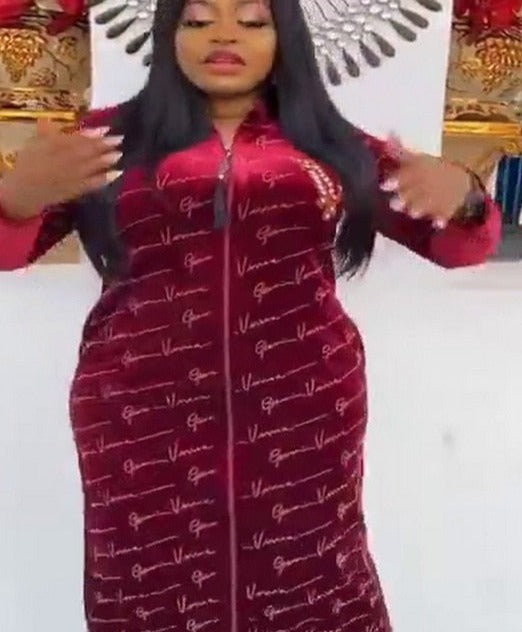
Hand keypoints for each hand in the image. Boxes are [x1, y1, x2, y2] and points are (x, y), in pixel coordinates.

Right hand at [0, 119, 122, 220]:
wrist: (24, 190)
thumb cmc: (30, 163)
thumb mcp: (35, 143)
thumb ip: (47, 132)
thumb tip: (50, 120)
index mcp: (54, 145)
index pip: (76, 138)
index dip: (92, 134)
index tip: (106, 128)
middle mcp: (65, 160)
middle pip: (87, 151)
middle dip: (104, 145)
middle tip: (120, 138)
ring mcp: (72, 176)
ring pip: (92, 166)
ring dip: (107, 160)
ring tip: (120, 154)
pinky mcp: (77, 190)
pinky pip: (93, 184)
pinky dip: (105, 179)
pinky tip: (117, 174)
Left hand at [380, 134, 471, 228]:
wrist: (463, 184)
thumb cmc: (433, 171)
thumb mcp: (419, 159)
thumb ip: (400, 152)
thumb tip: (388, 132)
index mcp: (422, 169)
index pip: (408, 172)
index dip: (396, 179)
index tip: (384, 185)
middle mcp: (429, 183)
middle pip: (416, 190)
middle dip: (405, 197)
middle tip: (394, 203)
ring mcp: (439, 196)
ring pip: (429, 202)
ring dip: (420, 207)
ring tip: (412, 212)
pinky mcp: (448, 209)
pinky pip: (446, 214)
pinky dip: (442, 219)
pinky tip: (437, 224)